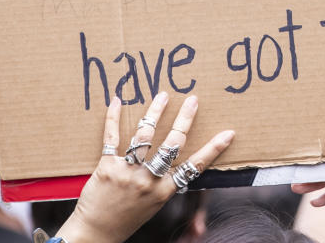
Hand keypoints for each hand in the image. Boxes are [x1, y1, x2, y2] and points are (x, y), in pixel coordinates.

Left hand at [57, 93, 234, 242]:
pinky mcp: (107, 166)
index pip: (195, 166)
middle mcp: (149, 180)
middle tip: (193, 100)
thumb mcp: (154, 205)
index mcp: (165, 191)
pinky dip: (114, 117)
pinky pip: (112, 136)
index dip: (213, 149)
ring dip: (155, 111)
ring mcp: (128, 172)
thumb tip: (182, 169)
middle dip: (185, 119)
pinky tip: (119, 101)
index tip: (228, 133)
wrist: (97, 231)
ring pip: (146, 135)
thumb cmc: (127, 218)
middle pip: (172, 143)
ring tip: (163, 95)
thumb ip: (165, 185)